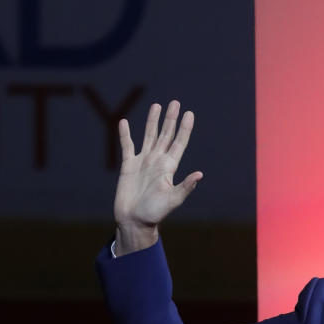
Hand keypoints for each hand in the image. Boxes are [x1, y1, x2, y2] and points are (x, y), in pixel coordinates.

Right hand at [113, 101, 202, 253]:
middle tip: (176, 102)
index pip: (179, 142)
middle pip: (166, 135)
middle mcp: (157, 161)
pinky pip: (127, 146)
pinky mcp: (128, 166)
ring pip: (149, 136)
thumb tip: (199, 174)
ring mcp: (143, 162)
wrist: (134, 221)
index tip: (189, 113)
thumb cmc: (154, 213)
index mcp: (169, 167)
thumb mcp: (172, 200)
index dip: (184, 128)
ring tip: (157, 106)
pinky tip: (123, 122)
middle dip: (171, 119)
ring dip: (152, 121)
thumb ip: (185, 186)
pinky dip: (125, 134)